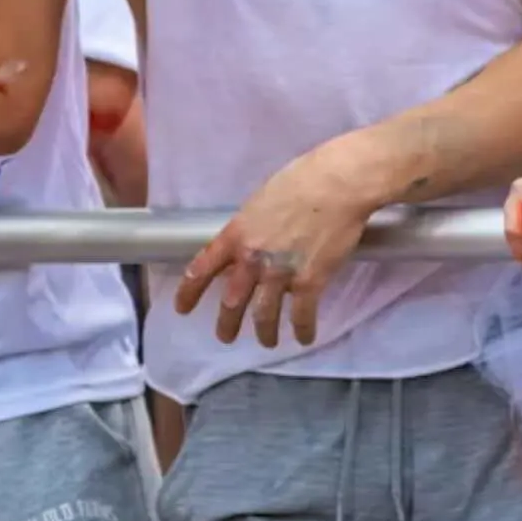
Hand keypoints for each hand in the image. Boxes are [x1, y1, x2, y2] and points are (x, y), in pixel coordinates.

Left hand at [176, 137, 380, 347]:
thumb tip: (252, 242)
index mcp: (236, 235)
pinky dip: (303, 330)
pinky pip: (302, 315)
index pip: (202, 269)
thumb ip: (251, 228)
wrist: (339, 184)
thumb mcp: (261, 202)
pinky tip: (304, 337)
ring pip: (263, 315)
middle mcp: (251, 260)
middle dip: (227, 324)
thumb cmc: (303, 179)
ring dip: (264, 333)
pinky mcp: (309, 282)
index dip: (189, 293)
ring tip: (267, 341)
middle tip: (226, 336)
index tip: (182, 308)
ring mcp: (279, 274)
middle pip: (231, 302)